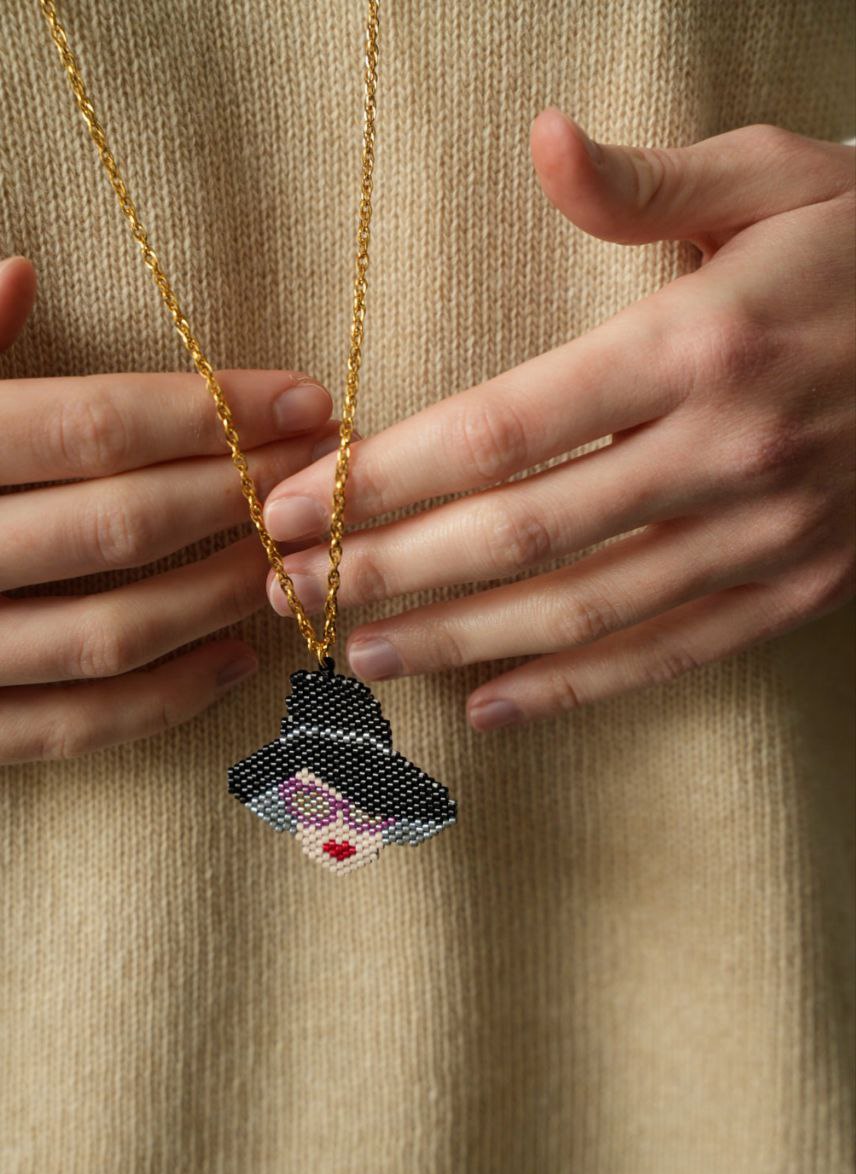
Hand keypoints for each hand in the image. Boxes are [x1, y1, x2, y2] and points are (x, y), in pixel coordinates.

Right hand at [0, 255, 338, 762]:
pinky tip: (238, 660)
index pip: (88, 426)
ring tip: (293, 558)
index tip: (304, 397)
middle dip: (237, 493)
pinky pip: (78, 725)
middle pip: (119, 524)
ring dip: (218, 595)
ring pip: (111, 631)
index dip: (206, 412)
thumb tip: (19, 272)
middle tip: (327, 471)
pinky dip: (167, 700)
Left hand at [261, 111, 855, 729]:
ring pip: (582, 610)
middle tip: (295, 589)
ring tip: (361, 650)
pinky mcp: (796, 588)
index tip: (297, 505)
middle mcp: (725, 454)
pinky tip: (491, 702)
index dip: (386, 478)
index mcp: (698, 347)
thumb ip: (644, 182)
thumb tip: (541, 136)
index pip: (502, 429)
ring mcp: (764, 536)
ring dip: (457, 637)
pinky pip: (669, 652)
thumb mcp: (772, 178)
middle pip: (521, 533)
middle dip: (390, 567)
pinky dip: (575, 688)